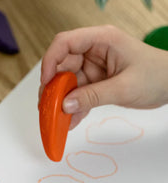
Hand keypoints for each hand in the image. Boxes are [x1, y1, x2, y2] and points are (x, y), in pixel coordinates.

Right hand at [40, 25, 167, 129]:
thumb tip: (66, 105)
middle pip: (62, 66)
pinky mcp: (95, 82)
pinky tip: (70, 121)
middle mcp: (93, 52)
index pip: (65, 43)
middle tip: (48, 107)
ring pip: (67, 83)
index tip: (46, 82)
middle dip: (53, 87)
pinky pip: (78, 94)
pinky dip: (73, 108)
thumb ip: (93, 96)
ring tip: (56, 118)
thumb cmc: (157, 76)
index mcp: (101, 40)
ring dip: (61, 101)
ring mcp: (93, 68)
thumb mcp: (124, 87)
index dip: (50, 61)